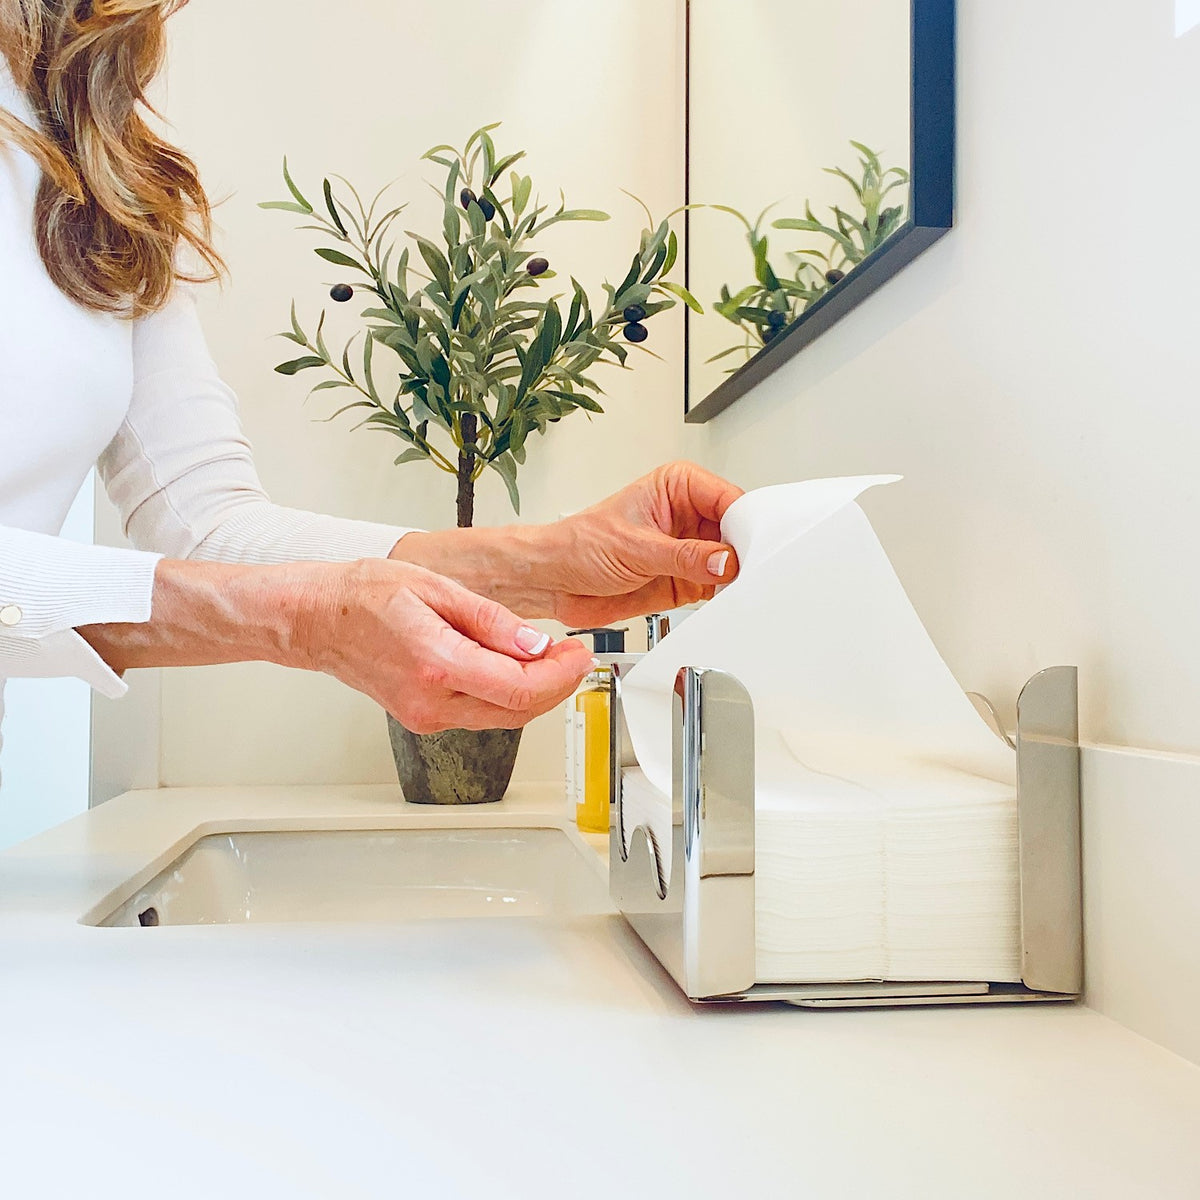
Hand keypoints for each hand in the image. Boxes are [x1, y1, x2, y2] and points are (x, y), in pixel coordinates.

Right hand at [302, 559, 592, 732]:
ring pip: (502, 718)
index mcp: (436, 664)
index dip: (561, 675)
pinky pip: (480, 713)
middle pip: (518, 710)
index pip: (519, 687)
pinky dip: (507, 695)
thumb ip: (492, 621)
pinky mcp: (423, 718)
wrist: (317, 619)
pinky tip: (513, 668)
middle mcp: (431, 702)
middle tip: (574, 655)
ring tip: (551, 658)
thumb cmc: (364, 596)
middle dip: (557, 685)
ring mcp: (425, 716)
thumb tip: (535, 645)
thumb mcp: (438, 588)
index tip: (579, 653)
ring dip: (535, 693)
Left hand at [388, 461, 743, 626]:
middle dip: (747, 552)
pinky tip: (732, 602)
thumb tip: (725, 560)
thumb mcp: (636, 548)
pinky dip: (726, 597)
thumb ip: (685, 556)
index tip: (756, 548)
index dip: (747, 523)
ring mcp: (689, 549)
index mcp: (678, 487)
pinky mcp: (686, 580)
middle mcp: (688, 515)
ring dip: (739, 577)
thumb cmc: (579, 545)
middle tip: (756, 574)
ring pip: (732, 561)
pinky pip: (718, 587)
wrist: (554, 581)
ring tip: (747, 590)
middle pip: (737, 531)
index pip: (729, 500)